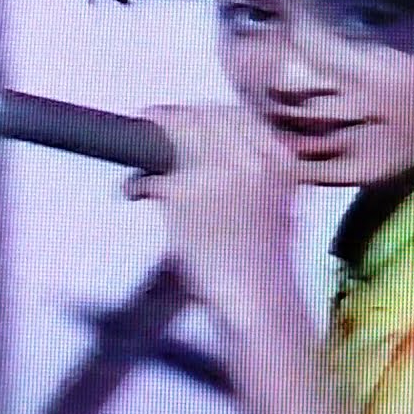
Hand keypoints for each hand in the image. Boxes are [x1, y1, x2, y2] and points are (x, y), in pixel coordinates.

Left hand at [122, 104, 298, 315]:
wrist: (261, 301)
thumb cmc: (266, 263)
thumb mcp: (280, 208)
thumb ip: (259, 174)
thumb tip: (223, 155)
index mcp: (279, 159)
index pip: (238, 115)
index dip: (204, 112)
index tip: (184, 114)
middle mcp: (252, 159)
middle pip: (204, 117)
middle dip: (173, 119)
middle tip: (150, 121)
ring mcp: (220, 174)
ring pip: (176, 138)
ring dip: (151, 144)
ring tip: (139, 159)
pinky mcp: (187, 194)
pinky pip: (152, 177)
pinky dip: (138, 184)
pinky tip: (134, 190)